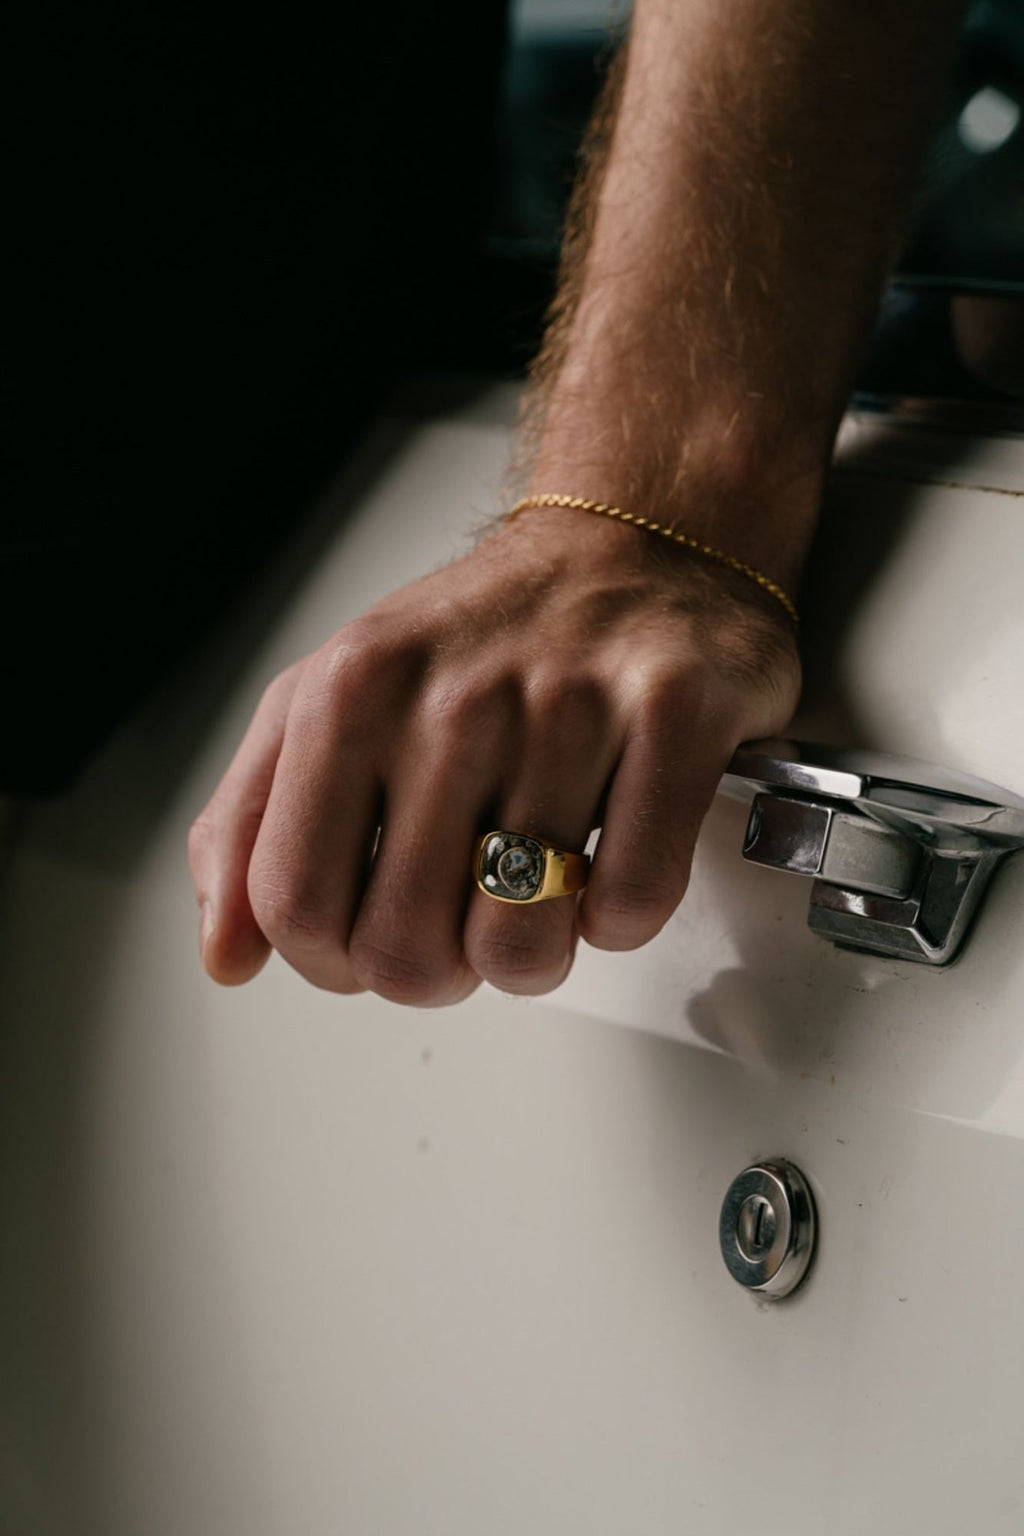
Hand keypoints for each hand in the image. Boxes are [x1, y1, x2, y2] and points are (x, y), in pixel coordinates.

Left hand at [188, 506, 800, 1005]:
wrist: (630, 547)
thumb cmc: (479, 644)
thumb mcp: (330, 703)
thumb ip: (253, 822)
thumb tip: (228, 954)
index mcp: (351, 691)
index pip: (295, 903)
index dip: (330, 961)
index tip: (366, 941)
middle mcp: (455, 694)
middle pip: (405, 950)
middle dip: (435, 972)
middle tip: (460, 924)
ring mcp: (571, 704)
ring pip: (521, 946)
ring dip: (529, 956)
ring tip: (535, 898)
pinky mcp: (675, 715)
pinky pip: (630, 903)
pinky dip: (617, 916)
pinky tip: (604, 859)